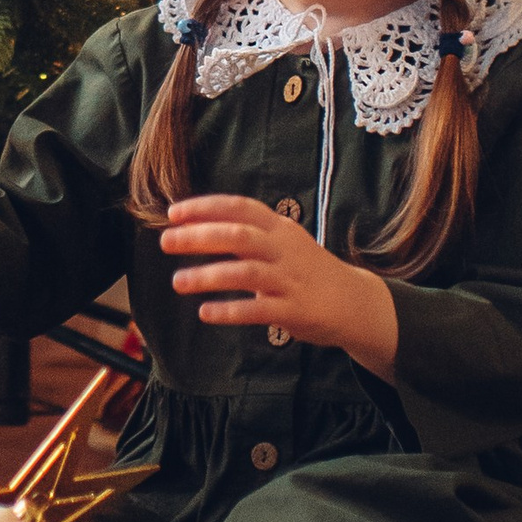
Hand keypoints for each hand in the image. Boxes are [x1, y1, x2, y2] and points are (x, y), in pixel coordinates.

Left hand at [161, 199, 399, 372]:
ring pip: (245, 272)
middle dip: (199, 237)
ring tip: (178, 281)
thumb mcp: (284, 241)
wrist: (355, 302)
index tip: (172, 213)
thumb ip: (248, 233)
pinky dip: (230, 310)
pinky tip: (205, 313)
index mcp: (279, 228)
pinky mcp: (296, 310)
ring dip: (208, 276)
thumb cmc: (307, 270)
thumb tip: (197, 227)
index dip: (204, 208)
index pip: (238, 208)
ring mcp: (291, 280)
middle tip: (166, 242)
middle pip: (238, 236)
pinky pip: (258, 310)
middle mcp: (284, 249)